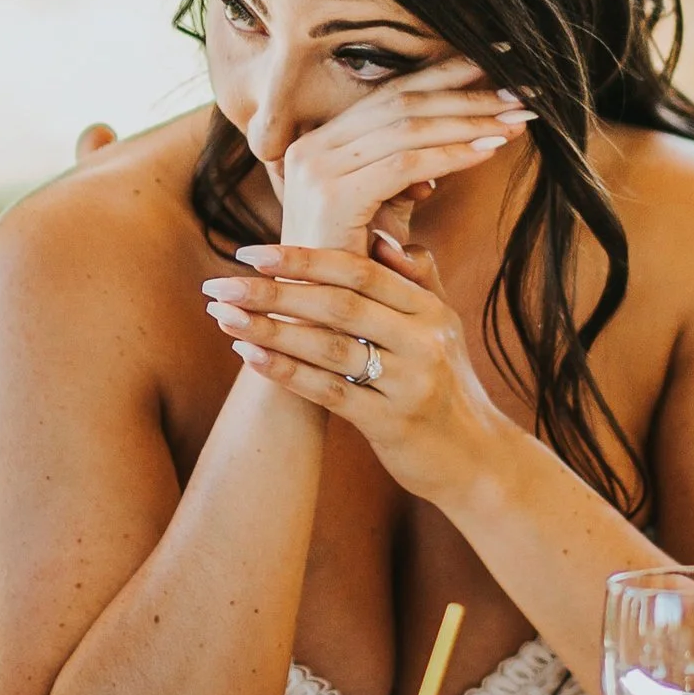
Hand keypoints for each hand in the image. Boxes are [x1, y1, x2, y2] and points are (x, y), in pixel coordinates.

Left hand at [203, 235, 503, 500]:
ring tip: (222, 318)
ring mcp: (410, 383)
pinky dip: (287, 372)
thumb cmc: (446, 386)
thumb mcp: (444, 328)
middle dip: (272, 292)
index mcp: (431, 310)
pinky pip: (331, 392)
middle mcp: (424, 340)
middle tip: (218, 286)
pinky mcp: (392, 423)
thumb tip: (379, 236)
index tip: (250, 252)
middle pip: (339, 305)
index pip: (361, 271)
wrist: (475, 458)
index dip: (304, 259)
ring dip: (269, 330)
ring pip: (329, 348)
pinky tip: (249, 357)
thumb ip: (417, 280)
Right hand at [273, 61, 536, 253]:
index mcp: (321, 141)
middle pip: (403, 101)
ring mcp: (316, 168)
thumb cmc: (356, 270)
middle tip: (522, 90)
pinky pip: (405, 163)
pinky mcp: (332, 196)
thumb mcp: (385, 209)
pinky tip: (490, 149)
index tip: (498, 69)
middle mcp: (311, 146)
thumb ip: (411, 172)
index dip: (446, 76)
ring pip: (408, 127)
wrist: (315, 321)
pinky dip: (452, 154)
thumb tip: (456, 150)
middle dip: (467, 93)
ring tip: (517, 118)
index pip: (392, 94)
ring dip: (470, 120)